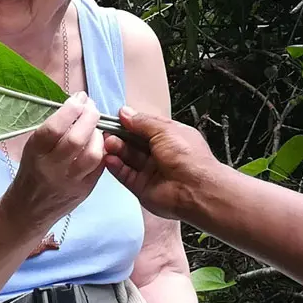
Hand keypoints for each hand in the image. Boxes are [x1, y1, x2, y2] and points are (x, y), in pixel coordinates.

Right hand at [3, 94, 106, 225]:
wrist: (29, 210)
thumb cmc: (31, 172)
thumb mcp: (32, 148)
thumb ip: (53, 129)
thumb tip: (77, 104)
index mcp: (35, 153)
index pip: (54, 128)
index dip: (70, 109)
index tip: (79, 98)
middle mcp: (52, 168)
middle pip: (76, 139)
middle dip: (89, 117)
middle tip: (91, 107)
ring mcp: (71, 181)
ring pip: (92, 154)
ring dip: (98, 135)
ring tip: (95, 127)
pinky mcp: (85, 190)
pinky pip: (100, 166)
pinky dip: (102, 150)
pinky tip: (99, 142)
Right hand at [103, 105, 220, 222]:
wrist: (195, 190)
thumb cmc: (187, 157)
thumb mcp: (165, 130)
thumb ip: (142, 122)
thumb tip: (125, 112)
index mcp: (171, 137)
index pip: (146, 127)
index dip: (131, 122)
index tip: (116, 118)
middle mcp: (161, 154)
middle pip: (135, 143)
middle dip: (120, 136)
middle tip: (107, 132)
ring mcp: (151, 171)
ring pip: (129, 158)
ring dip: (117, 149)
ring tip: (107, 143)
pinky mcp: (142, 187)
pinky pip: (126, 175)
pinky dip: (116, 166)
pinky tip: (109, 158)